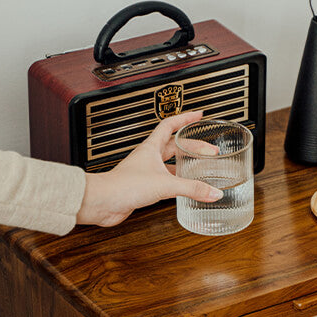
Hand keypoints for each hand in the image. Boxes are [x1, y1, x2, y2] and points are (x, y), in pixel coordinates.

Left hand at [75, 110, 221, 226]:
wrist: (103, 201)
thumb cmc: (123, 185)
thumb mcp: (165, 184)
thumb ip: (191, 188)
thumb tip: (212, 192)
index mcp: (151, 148)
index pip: (170, 125)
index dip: (186, 118)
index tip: (198, 115)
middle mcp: (148, 157)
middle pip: (174, 145)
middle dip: (193, 145)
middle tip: (209, 149)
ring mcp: (146, 172)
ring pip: (170, 164)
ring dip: (184, 164)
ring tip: (199, 166)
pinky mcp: (144, 187)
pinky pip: (165, 181)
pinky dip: (177, 183)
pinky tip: (183, 189)